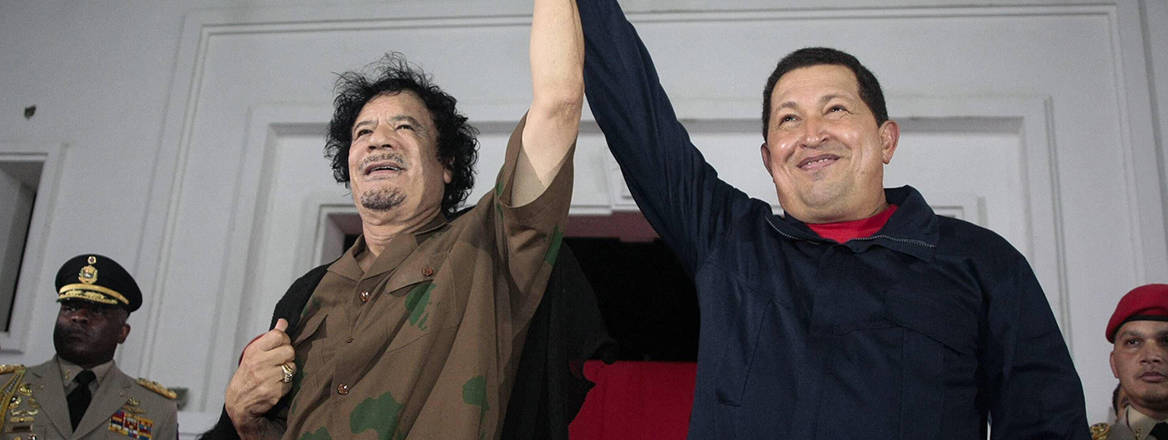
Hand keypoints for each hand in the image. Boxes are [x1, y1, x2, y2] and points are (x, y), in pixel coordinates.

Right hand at [225, 319, 294, 437]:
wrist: (238, 402)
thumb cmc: (247, 375)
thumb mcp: (254, 353)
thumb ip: (270, 337)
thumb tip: (283, 322)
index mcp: (254, 351)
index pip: (278, 335)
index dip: (284, 340)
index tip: (281, 345)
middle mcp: (259, 363)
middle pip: (289, 350)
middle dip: (288, 356)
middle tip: (280, 361)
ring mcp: (266, 378)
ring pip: (292, 367)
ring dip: (288, 371)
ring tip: (276, 374)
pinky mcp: (274, 392)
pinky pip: (290, 382)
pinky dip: (286, 384)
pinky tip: (276, 385)